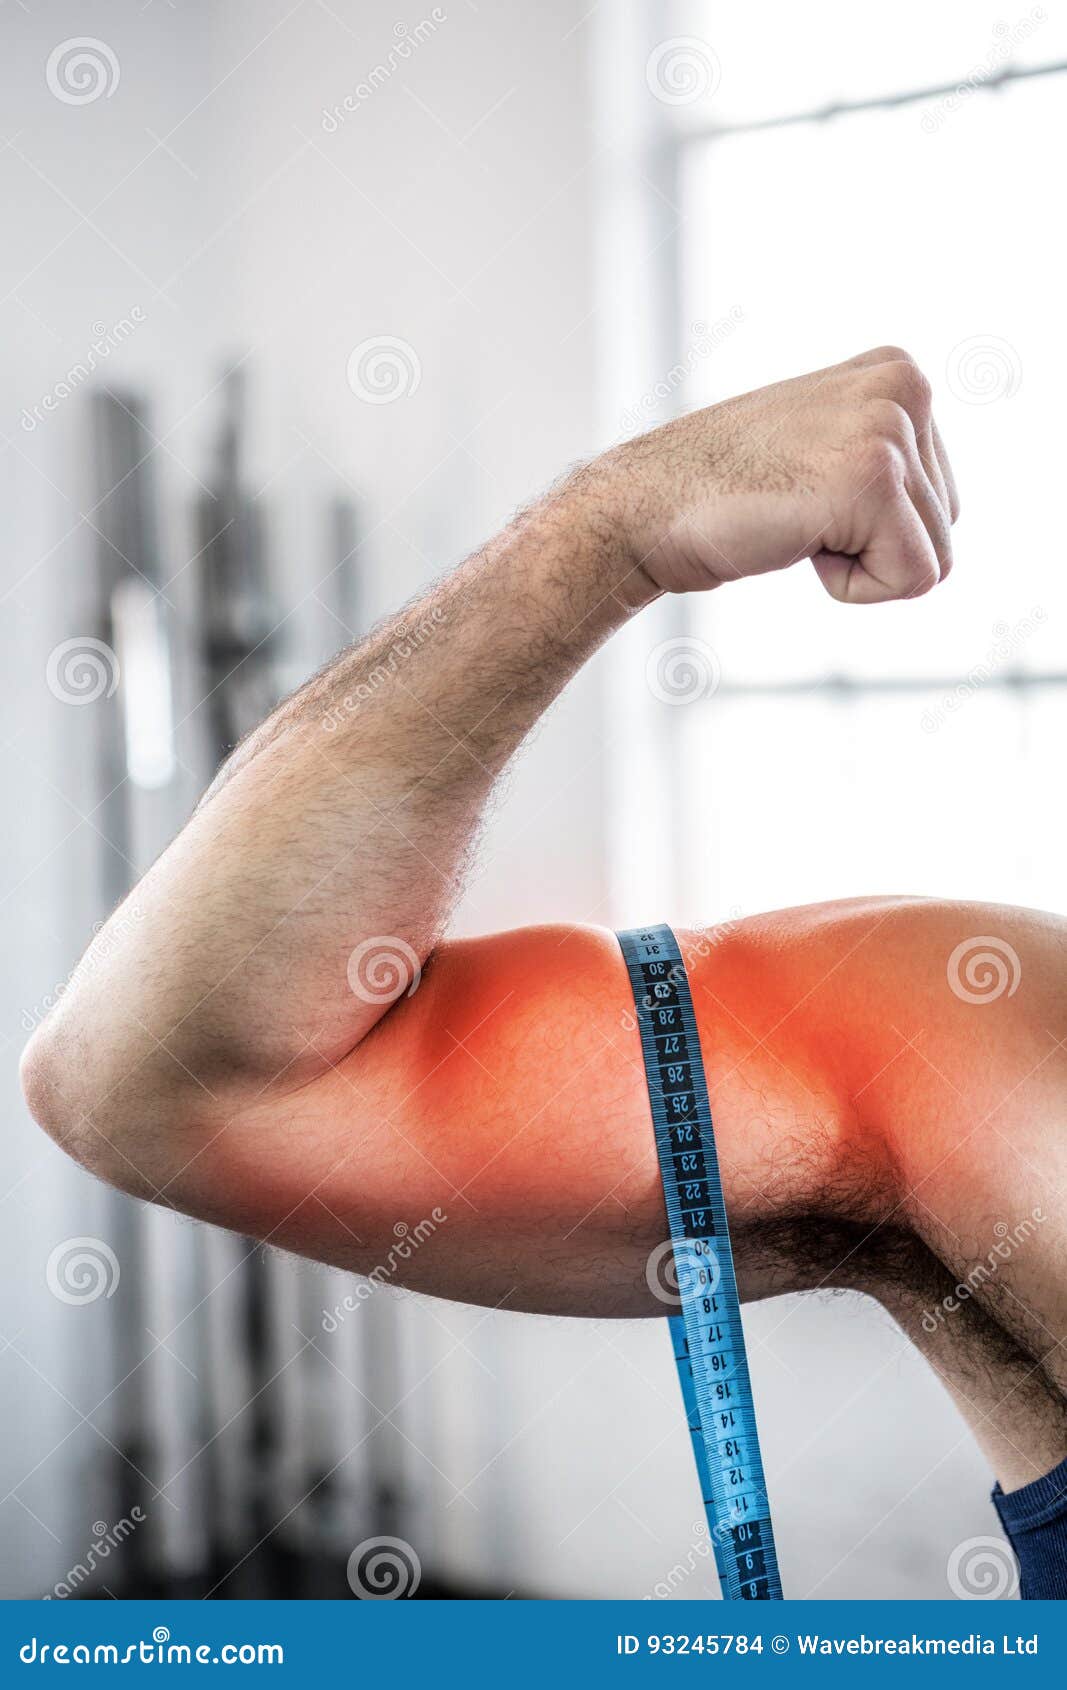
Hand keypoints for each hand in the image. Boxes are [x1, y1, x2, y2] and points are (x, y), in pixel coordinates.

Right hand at [604, 346, 958, 603]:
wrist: (644, 507)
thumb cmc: (720, 493)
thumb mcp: (819, 446)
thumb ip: (880, 454)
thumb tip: (939, 506)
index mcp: (898, 371)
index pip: (941, 498)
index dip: (871, 529)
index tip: (804, 496)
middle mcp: (904, 385)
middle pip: (945, 526)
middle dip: (871, 548)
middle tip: (795, 512)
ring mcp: (889, 427)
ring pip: (933, 557)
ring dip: (856, 565)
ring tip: (792, 521)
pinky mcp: (873, 479)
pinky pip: (911, 579)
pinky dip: (850, 587)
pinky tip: (796, 542)